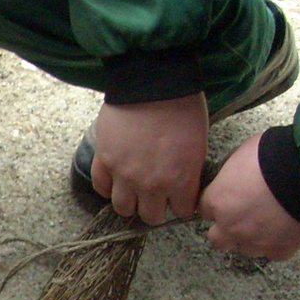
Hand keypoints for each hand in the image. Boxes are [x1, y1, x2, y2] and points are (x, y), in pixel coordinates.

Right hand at [90, 94, 207, 225]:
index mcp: (179, 180)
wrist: (153, 82)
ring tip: (133, 191)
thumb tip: (183, 184)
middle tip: (157, 197)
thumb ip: (189, 171)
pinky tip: (115, 179)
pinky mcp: (104, 160)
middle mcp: (150, 184)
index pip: (181, 212)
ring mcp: (123, 174)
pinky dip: (108, 187)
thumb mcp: (199, 144)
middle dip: (156, 209)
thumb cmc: (183, 107)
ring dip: (130, 203)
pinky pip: (101, 186)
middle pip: (150, 217)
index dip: (182, 205)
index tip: (181, 198)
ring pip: (123, 208)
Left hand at [200, 134, 299, 259]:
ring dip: (253, 237)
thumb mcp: (243, 151)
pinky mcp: (280, 249)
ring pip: (246, 248)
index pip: (205, 210)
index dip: (219, 203)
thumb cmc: (275, 155)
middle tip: (243, 217)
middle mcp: (231, 226)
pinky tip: (287, 229)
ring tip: (270, 222)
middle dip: (227, 230)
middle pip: (218, 240)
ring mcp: (255, 241)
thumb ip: (232, 171)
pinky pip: (273, 253)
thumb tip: (233, 176)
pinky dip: (278, 244)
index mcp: (217, 201)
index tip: (229, 199)